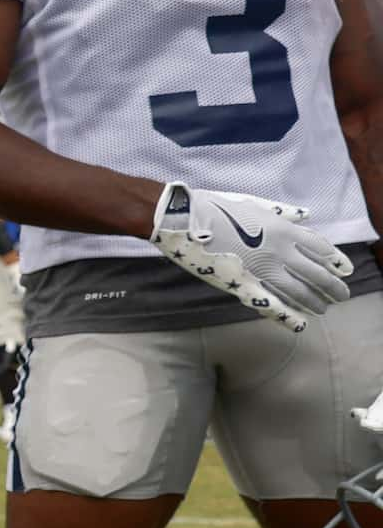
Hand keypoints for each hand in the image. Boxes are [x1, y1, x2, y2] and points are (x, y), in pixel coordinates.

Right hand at [148, 183, 351, 332]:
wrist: (184, 218)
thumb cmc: (217, 207)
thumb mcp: (254, 203)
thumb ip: (283, 212)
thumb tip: (305, 215)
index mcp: (284, 229)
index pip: (321, 248)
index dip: (335, 260)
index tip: (344, 269)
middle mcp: (280, 251)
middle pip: (316, 273)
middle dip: (332, 286)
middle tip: (341, 295)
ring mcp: (263, 270)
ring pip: (298, 291)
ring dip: (315, 302)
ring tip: (323, 309)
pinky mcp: (243, 284)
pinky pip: (270, 304)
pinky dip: (287, 316)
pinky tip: (300, 324)